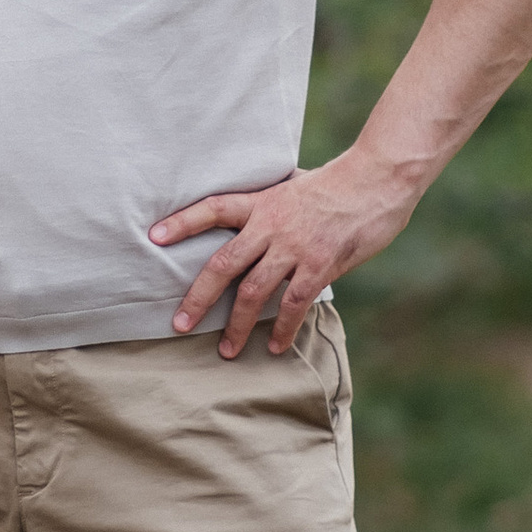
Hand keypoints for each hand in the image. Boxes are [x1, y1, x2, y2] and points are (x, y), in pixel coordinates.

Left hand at [149, 146, 421, 356]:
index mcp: (262, 203)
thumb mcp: (296, 184)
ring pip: (254, 292)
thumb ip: (274, 202)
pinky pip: (294, 304)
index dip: (183, 222)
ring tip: (226, 350)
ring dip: (236, 325)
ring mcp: (294, 247)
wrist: (377, 180)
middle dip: (198, 298)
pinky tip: (274, 347)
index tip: (154, 237)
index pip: (213, 209)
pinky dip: (282, 328)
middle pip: (223, 264)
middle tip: (179, 325)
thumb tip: (260, 212)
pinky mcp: (320, 265)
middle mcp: (271, 225)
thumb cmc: (338, 183)